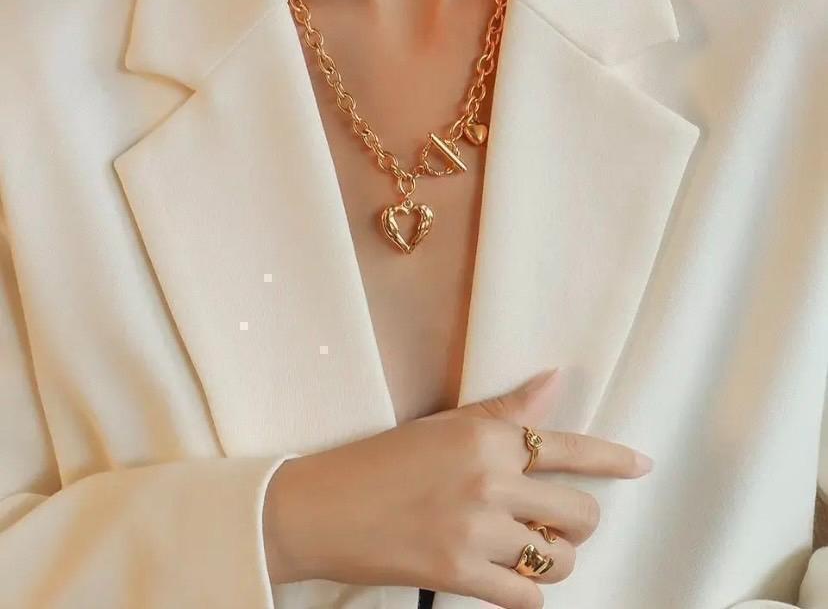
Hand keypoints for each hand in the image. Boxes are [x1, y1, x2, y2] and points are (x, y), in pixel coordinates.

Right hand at [263, 369, 652, 608]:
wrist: (322, 508)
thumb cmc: (379, 462)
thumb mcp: (442, 426)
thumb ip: (502, 411)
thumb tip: (552, 382)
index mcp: (484, 436)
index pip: (566, 447)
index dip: (611, 458)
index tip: (641, 465)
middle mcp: (489, 480)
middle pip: (579, 512)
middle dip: (577, 522)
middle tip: (556, 524)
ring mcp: (476, 531)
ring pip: (560, 560)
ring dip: (554, 560)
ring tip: (528, 551)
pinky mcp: (459, 575)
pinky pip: (529, 598)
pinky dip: (528, 592)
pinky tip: (508, 577)